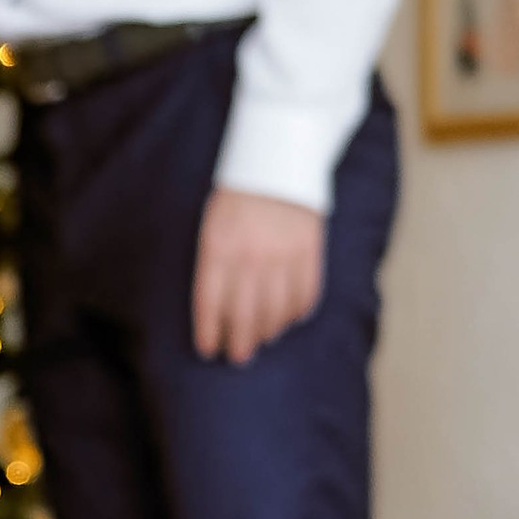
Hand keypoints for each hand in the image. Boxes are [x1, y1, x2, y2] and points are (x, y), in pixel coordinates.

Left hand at [191, 186, 325, 366]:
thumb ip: (212, 266)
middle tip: (237, 357)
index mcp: (219, 248)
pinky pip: (305, 296)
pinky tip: (289, 320)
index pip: (210, 304)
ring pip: (275, 312)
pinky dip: (297, 313)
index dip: (209, 332)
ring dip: (267, 332)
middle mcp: (251, 257)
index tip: (208, 350)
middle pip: (244, 316)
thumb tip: (219, 312)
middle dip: (239, 344)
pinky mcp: (310, 252)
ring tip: (261, 339)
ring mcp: (283, 256)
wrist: (277, 161)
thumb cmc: (236, 199)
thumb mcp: (211, 227)